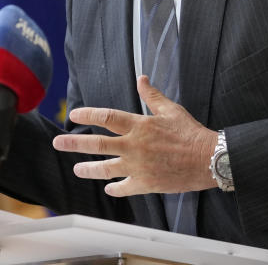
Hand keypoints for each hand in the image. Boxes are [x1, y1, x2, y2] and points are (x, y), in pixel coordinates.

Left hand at [52, 76, 217, 195]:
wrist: (209, 160)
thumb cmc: (191, 132)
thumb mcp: (171, 109)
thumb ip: (152, 96)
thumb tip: (141, 78)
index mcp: (139, 125)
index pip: (106, 117)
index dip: (87, 114)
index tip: (73, 114)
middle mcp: (134, 146)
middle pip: (97, 144)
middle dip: (74, 143)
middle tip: (58, 143)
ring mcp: (138, 166)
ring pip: (105, 169)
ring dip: (88, 169)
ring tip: (77, 169)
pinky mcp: (146, 183)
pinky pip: (124, 187)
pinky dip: (114, 188)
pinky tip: (108, 189)